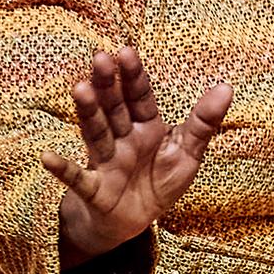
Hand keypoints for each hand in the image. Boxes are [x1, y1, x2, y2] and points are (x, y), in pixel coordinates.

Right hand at [49, 47, 228, 264]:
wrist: (131, 221)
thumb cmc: (158, 182)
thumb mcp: (188, 152)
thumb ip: (204, 121)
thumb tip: (226, 86)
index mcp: (147, 127)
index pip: (140, 98)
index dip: (134, 77)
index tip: (126, 51)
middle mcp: (123, 139)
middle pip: (114, 108)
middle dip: (108, 84)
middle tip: (100, 57)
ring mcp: (106, 162)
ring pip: (96, 133)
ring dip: (88, 112)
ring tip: (80, 88)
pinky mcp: (94, 189)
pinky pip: (77, 179)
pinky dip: (63, 169)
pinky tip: (46, 157)